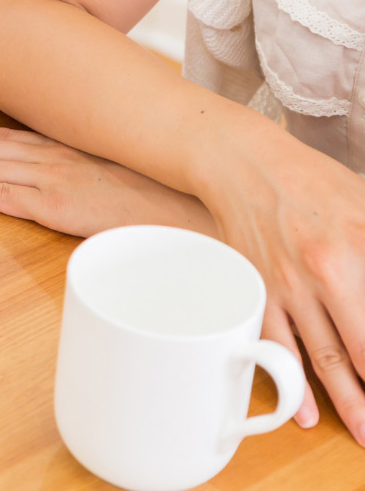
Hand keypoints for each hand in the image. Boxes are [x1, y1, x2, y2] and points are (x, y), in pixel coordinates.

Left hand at [0, 124, 215, 239]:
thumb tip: (94, 180)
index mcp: (71, 150)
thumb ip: (103, 172)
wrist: (198, 203)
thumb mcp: (129, 174)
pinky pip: (7, 198)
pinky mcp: (61, 206)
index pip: (10, 139)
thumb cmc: (169, 193)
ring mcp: (56, 179)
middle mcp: (57, 157)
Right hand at [201, 131, 364, 442]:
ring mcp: (288, 284)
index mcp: (362, 245)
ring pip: (326, 359)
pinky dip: (291, 384)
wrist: (244, 163)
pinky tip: (304, 412)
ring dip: (349, 404)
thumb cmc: (314, 182)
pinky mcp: (258, 290)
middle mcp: (327, 270)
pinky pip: (277, 346)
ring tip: (364, 435)